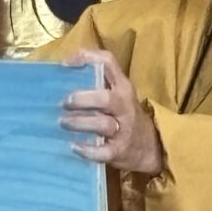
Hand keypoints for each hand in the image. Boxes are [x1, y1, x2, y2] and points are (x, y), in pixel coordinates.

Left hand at [59, 49, 162, 175]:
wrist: (149, 146)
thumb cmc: (123, 116)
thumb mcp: (117, 95)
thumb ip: (96, 83)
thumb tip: (61, 72)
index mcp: (122, 87)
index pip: (108, 63)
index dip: (87, 58)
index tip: (65, 65)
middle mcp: (124, 106)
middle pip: (105, 98)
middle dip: (82, 99)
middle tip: (64, 102)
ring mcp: (123, 129)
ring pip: (103, 124)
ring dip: (80, 123)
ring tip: (63, 123)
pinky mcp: (119, 151)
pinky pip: (103, 152)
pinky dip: (87, 150)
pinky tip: (73, 147)